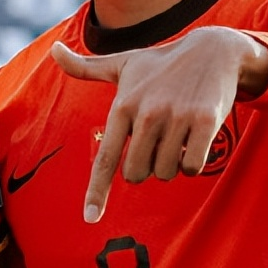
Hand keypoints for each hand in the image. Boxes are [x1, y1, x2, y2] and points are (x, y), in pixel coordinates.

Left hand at [52, 28, 267, 221]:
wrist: (213, 50)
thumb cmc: (161, 64)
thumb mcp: (122, 64)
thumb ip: (86, 67)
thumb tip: (54, 51)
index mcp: (123, 106)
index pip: (106, 159)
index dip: (97, 191)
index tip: (90, 218)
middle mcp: (147, 113)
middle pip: (137, 174)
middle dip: (146, 167)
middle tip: (157, 141)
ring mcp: (177, 117)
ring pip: (166, 172)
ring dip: (171, 163)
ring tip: (178, 133)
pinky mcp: (205, 121)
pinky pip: (192, 166)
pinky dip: (193, 162)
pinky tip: (196, 139)